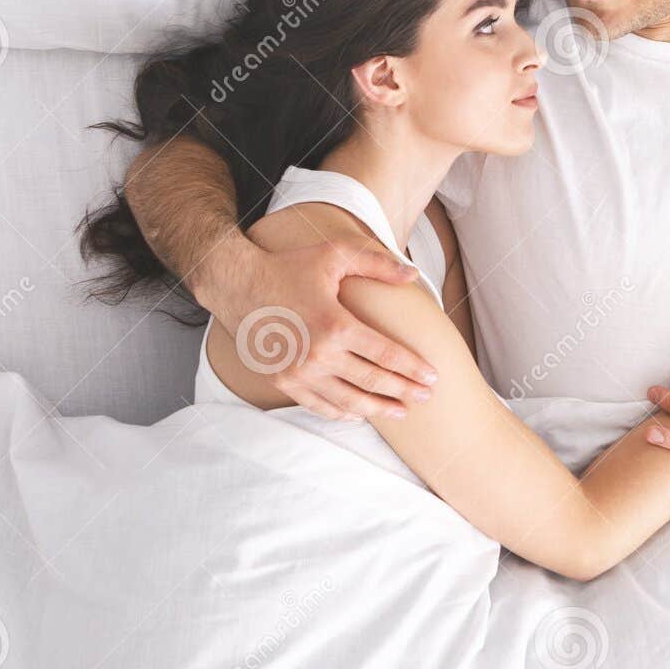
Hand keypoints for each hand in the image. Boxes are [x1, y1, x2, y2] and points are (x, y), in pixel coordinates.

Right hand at [210, 240, 439, 422]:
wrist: (237, 285)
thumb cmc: (288, 267)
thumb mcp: (333, 254)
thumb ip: (376, 262)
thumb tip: (412, 274)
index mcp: (336, 324)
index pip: (386, 354)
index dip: (413, 368)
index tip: (432, 377)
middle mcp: (319, 354)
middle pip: (373, 381)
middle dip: (404, 391)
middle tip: (426, 398)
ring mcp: (299, 372)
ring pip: (349, 401)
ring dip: (379, 409)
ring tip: (401, 412)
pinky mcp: (283, 381)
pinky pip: (319, 406)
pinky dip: (343, 413)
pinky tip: (359, 414)